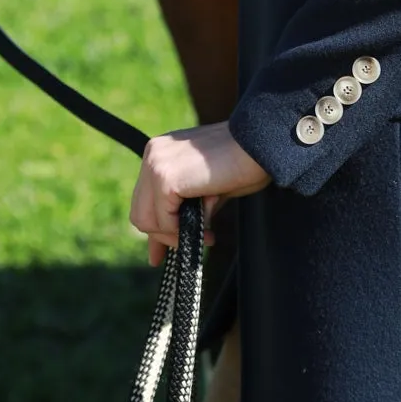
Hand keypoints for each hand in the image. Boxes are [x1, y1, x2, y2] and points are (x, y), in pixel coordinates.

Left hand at [130, 121, 270, 266]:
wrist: (260, 146)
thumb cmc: (243, 164)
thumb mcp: (206, 192)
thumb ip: (185, 211)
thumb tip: (172, 240)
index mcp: (161, 152)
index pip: (145, 199)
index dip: (156, 228)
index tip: (160, 256)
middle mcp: (153, 154)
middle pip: (140, 212)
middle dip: (165, 235)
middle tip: (199, 240)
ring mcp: (156, 164)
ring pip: (146, 220)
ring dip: (174, 235)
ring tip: (207, 235)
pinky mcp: (165, 178)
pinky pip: (163, 220)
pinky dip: (181, 230)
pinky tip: (207, 228)